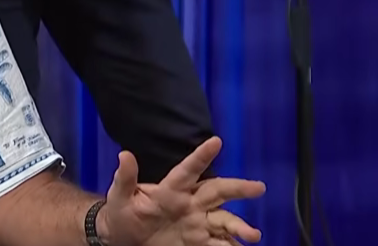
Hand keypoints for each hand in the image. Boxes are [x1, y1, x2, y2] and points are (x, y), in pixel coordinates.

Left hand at [98, 137, 266, 245]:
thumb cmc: (121, 212)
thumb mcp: (118, 196)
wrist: (123, 238)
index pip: (188, 170)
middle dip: (238, 188)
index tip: (216, 141)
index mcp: (171, 189)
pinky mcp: (198, 242)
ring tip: (252, 234)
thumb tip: (125, 155)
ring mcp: (196, 223)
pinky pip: (219, 243)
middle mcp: (190, 203)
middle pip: (218, 192)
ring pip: (223, 220)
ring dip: (239, 225)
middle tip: (259, 187)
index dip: (201, 156)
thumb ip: (125, 178)